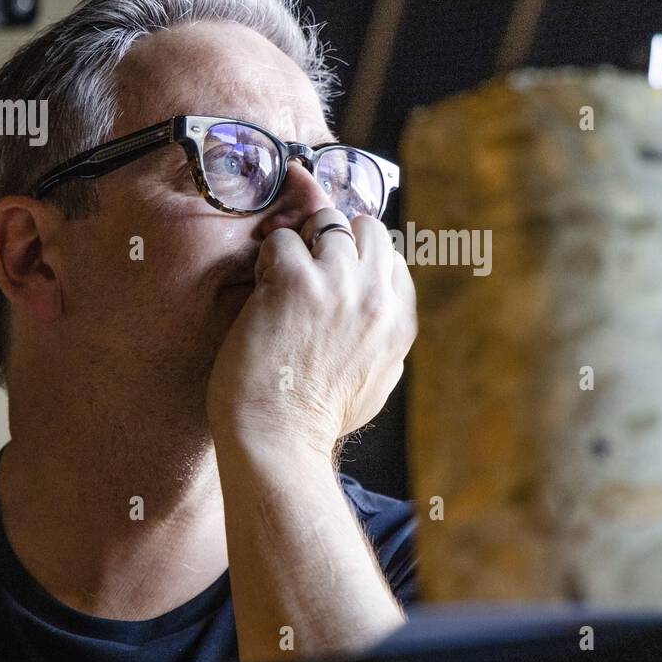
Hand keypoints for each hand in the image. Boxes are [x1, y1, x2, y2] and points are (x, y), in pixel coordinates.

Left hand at [206, 208, 416, 457]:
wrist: (279, 439)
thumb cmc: (318, 418)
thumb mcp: (379, 379)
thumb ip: (385, 336)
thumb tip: (381, 306)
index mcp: (400, 320)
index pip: (391, 257)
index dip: (358, 261)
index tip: (334, 278)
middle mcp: (376, 297)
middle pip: (366, 228)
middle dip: (335, 240)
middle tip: (308, 268)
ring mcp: (339, 285)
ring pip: (326, 222)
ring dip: (300, 245)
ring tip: (281, 280)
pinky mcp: (296, 282)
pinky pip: (282, 239)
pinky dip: (267, 260)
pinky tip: (261, 293)